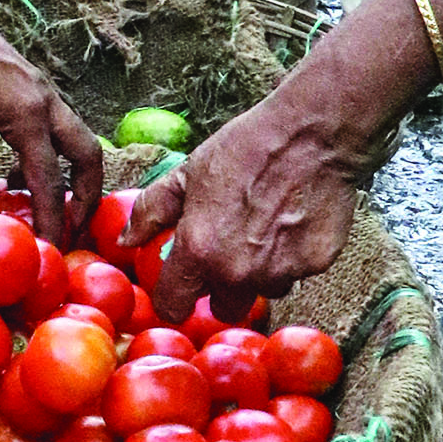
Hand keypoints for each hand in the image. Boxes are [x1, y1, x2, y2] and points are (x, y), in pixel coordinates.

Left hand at [0, 0, 102, 245]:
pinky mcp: (27, 84)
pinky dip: (45, 152)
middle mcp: (46, 102)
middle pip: (87, 156)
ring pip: (72, 137)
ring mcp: (40, 90)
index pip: (50, 183)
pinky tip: (14, 170)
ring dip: (66, 173)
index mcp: (30, 117)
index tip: (51, 252)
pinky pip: (51, 125)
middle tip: (72, 229)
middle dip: (86, 196)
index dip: (51, 221)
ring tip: (43, 206)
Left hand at [118, 98, 364, 323]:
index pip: (173, 307)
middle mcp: (239, 271)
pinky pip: (297, 273)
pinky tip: (291, 222)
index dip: (174, 298)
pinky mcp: (316, 264)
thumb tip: (125, 241)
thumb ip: (150, 212)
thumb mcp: (185, 175)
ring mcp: (281, 271)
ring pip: (264, 290)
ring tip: (263, 231)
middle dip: (222, 289)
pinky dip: (292, 256)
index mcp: (199, 252)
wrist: (311, 133)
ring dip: (260, 272)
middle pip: (225, 308)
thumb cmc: (244, 149)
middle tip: (227, 254)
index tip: (181, 287)